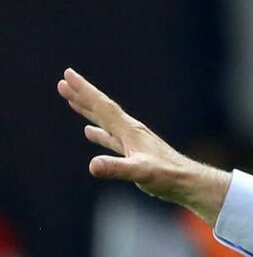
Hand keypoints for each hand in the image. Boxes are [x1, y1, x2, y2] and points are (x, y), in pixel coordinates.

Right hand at [57, 68, 230, 223]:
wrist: (186, 181)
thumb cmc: (166, 176)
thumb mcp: (140, 172)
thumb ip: (117, 168)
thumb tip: (92, 165)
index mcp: (129, 130)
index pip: (102, 106)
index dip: (84, 91)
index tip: (68, 75)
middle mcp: (130, 130)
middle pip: (101, 109)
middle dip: (82, 95)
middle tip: (63, 82)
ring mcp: (132, 140)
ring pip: (105, 121)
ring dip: (87, 110)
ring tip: (72, 101)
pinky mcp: (134, 151)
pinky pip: (110, 137)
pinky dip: (98, 132)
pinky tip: (90, 132)